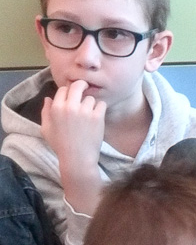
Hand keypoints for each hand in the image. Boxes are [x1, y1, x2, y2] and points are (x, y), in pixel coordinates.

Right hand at [41, 81, 105, 209]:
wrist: (77, 159)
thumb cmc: (60, 146)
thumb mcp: (46, 129)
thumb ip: (45, 112)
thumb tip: (48, 98)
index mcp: (56, 108)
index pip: (63, 89)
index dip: (68, 91)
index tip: (72, 95)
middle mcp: (70, 106)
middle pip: (77, 86)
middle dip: (81, 85)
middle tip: (85, 88)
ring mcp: (84, 111)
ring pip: (90, 98)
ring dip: (90, 103)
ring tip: (89, 113)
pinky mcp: (97, 117)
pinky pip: (101, 104)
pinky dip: (100, 109)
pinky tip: (97, 116)